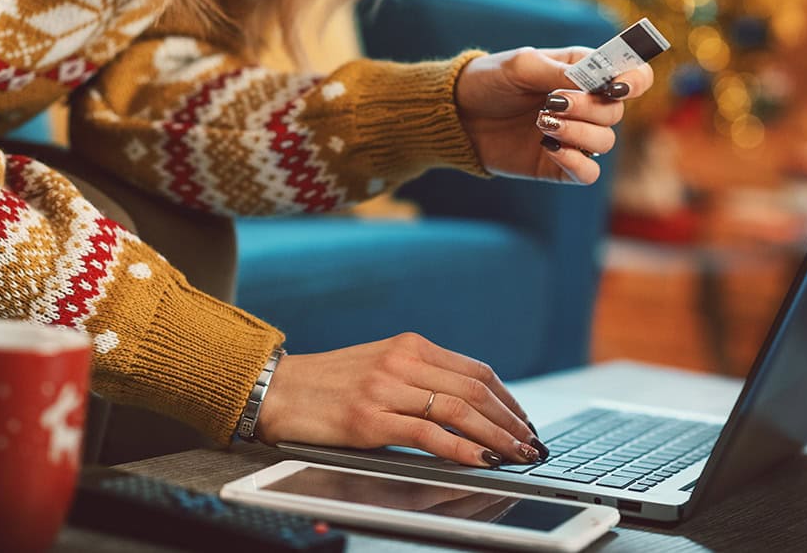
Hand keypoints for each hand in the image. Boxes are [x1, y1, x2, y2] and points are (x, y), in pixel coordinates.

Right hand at [256, 333, 546, 466]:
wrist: (276, 390)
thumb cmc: (327, 384)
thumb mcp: (380, 366)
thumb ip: (420, 377)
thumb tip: (468, 406)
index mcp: (410, 345)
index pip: (476, 371)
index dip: (508, 399)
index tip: (524, 421)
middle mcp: (402, 361)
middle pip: (475, 391)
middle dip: (510, 421)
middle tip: (531, 444)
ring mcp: (386, 389)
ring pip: (459, 411)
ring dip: (496, 437)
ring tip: (516, 455)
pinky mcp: (370, 419)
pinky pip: (428, 435)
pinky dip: (461, 449)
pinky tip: (480, 460)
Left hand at [454, 46, 653, 184]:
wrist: (458, 115)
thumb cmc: (490, 81)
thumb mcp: (521, 65)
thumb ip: (558, 71)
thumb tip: (589, 83)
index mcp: (585, 73)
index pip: (632, 77)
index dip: (634, 80)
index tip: (615, 86)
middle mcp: (586, 105)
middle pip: (616, 112)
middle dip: (587, 107)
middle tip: (551, 102)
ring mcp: (575, 137)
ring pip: (605, 142)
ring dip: (577, 132)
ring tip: (541, 122)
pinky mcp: (560, 165)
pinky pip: (589, 174)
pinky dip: (576, 162)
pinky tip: (550, 148)